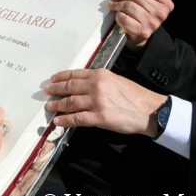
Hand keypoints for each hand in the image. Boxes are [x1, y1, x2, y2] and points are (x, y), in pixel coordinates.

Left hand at [43, 68, 165, 136]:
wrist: (149, 110)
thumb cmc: (134, 95)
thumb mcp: (115, 80)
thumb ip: (99, 81)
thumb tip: (82, 86)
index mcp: (100, 74)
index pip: (75, 74)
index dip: (61, 77)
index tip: (52, 79)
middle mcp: (96, 85)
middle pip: (69, 87)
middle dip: (55, 90)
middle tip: (46, 92)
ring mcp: (96, 101)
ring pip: (70, 103)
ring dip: (57, 105)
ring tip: (50, 107)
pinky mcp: (99, 117)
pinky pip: (77, 118)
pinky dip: (65, 120)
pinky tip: (58, 121)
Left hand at [107, 0, 173, 50]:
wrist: (144, 39)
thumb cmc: (147, 17)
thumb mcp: (155, 3)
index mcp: (167, 4)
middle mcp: (160, 13)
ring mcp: (151, 23)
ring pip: (128, 6)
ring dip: (116, 5)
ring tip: (112, 5)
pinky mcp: (140, 32)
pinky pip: (123, 18)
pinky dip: (118, 16)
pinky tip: (118, 16)